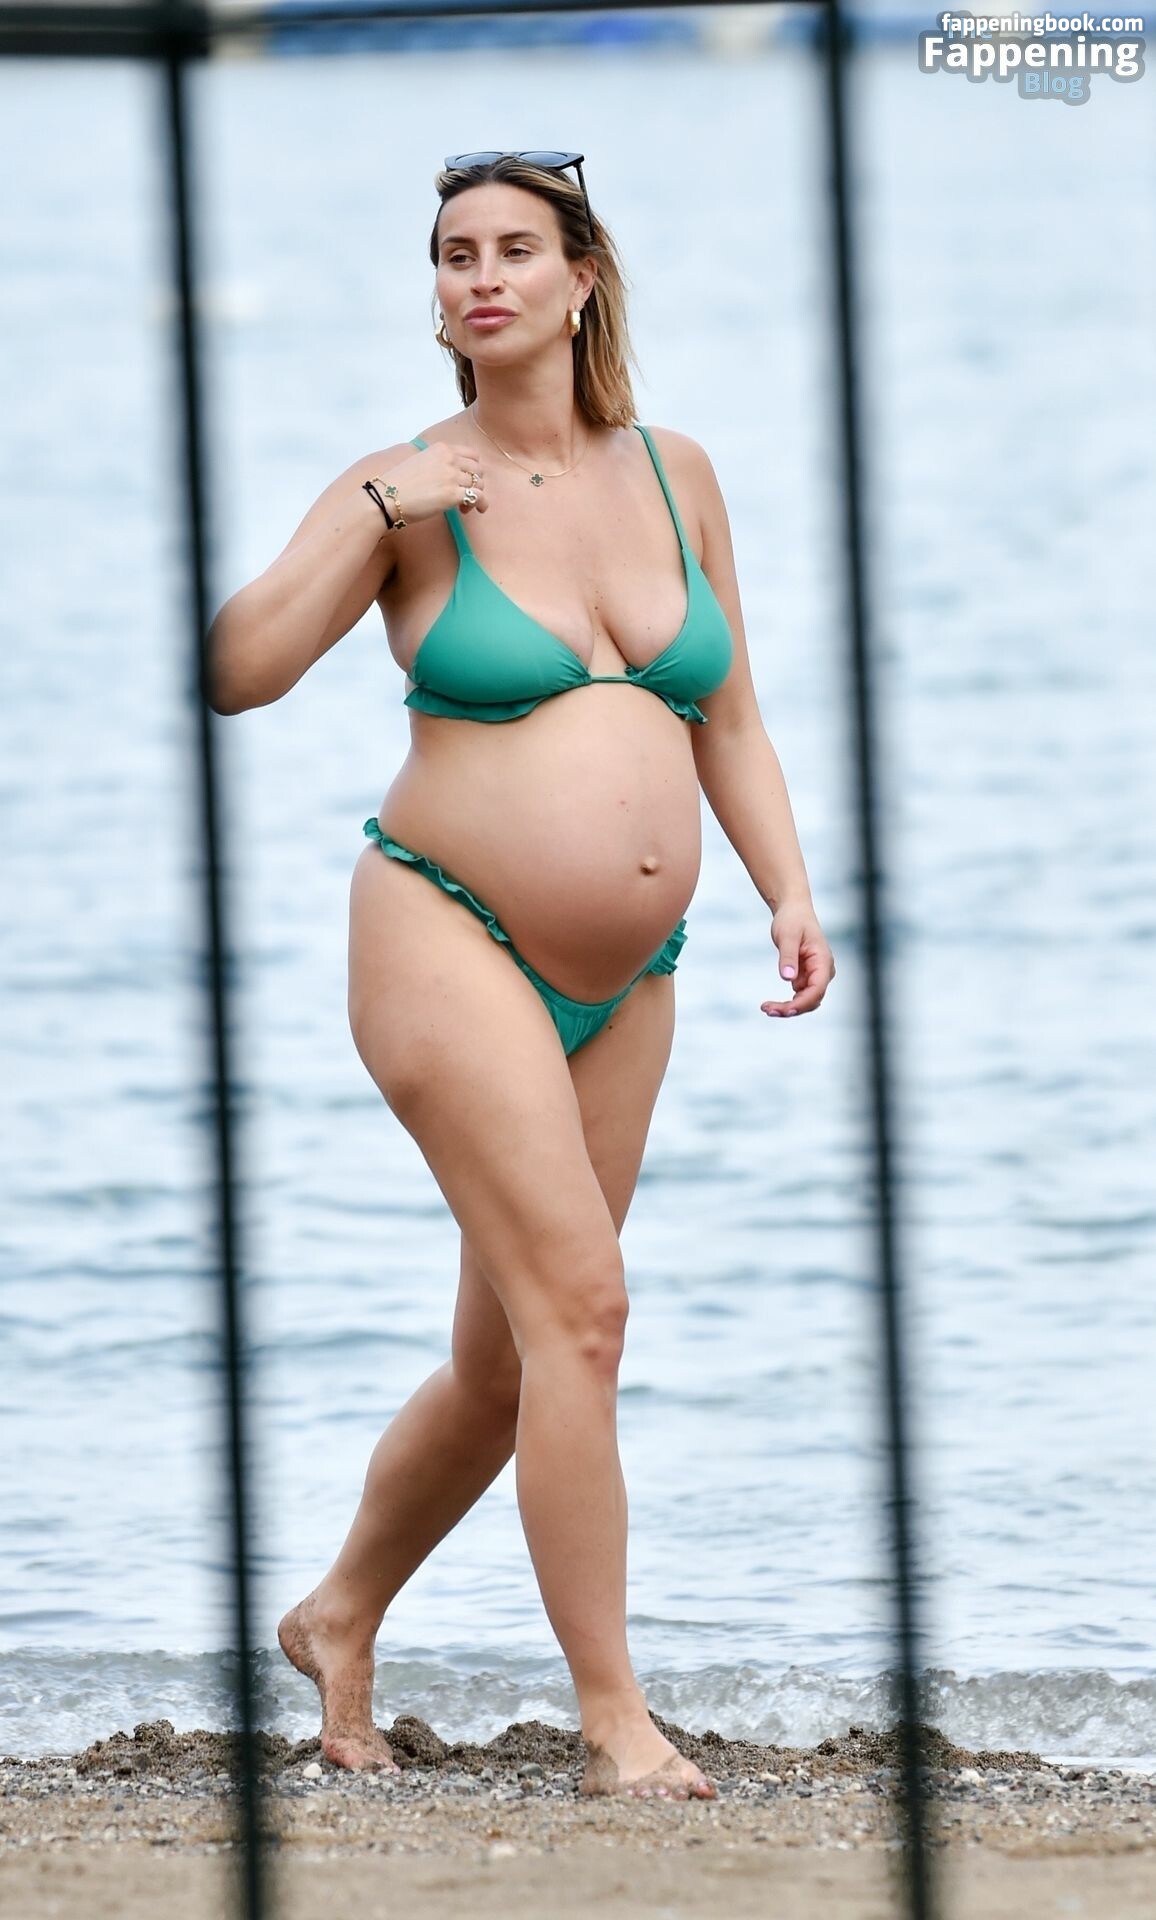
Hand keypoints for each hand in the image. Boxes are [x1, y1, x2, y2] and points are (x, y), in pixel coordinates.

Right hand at [373, 440, 488, 521]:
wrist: (387, 497)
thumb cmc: (399, 484)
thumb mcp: (420, 461)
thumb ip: (437, 462)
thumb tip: (449, 474)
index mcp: (441, 449)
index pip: (472, 455)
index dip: (472, 469)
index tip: (465, 480)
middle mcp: (449, 459)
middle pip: (478, 470)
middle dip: (476, 483)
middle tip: (465, 496)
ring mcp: (452, 476)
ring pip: (479, 484)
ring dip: (476, 496)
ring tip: (464, 507)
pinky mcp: (453, 495)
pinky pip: (478, 497)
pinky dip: (481, 504)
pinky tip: (474, 511)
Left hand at [762, 902, 834, 1018]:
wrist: (793, 911)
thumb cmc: (792, 920)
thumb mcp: (787, 936)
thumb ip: (788, 957)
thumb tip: (788, 979)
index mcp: (823, 960)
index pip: (817, 988)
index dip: (802, 1003)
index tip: (785, 1010)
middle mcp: (823, 971)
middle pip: (812, 999)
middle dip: (792, 1008)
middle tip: (767, 1009)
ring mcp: (816, 975)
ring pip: (806, 1001)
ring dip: (788, 1008)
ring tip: (765, 1008)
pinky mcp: (806, 977)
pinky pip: (799, 996)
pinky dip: (786, 1003)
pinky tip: (770, 1004)